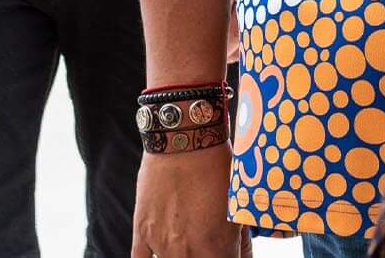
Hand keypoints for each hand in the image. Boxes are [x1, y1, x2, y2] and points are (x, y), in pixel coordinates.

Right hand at [131, 148, 246, 257]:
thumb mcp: (237, 204)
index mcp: (216, 246)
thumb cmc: (216, 167)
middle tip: (210, 246)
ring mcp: (161, 243)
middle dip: (207, 257)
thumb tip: (241, 255)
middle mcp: (187, 250)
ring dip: (184, 257)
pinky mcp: (142, 231)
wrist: (184, 139)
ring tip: (189, 243)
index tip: (228, 253)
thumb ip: (239, 238)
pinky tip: (164, 252)